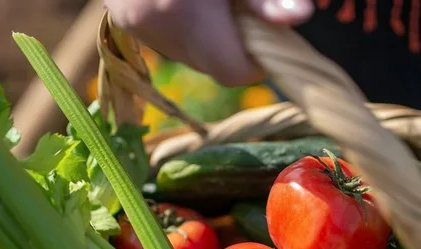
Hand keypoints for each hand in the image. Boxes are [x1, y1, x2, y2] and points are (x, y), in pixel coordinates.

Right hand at [104, 0, 314, 86]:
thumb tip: (299, 17)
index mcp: (185, 13)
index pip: (233, 70)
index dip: (257, 60)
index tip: (270, 37)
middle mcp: (154, 27)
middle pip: (211, 64)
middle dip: (234, 43)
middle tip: (242, 8)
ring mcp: (132, 24)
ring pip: (189, 53)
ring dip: (208, 35)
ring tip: (211, 0)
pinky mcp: (122, 18)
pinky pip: (165, 38)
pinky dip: (183, 24)